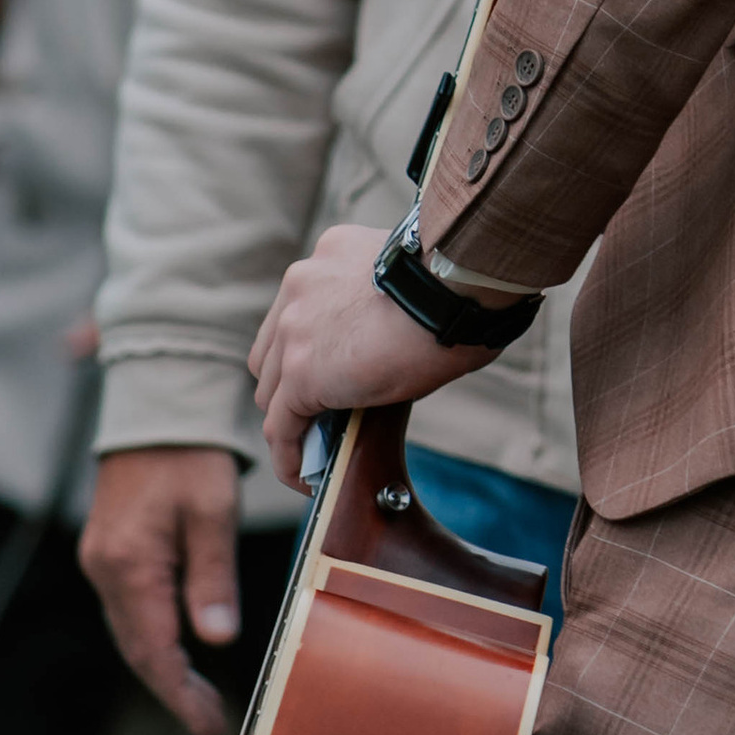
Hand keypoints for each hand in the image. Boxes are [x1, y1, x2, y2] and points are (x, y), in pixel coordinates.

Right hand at [80, 444, 245, 734]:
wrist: (157, 410)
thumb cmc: (191, 457)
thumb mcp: (213, 514)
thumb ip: (213, 579)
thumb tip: (217, 640)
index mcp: (130, 565)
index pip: (154, 650)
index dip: (181, 695)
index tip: (210, 726)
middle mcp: (105, 569)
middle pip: (137, 649)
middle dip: (173, 689)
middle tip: (211, 722)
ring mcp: (103, 561)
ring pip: (131, 632)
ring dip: (163, 667)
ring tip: (200, 698)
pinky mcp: (111, 552)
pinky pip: (130, 609)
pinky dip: (154, 638)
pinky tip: (179, 651)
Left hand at [248, 223, 486, 488]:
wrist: (456, 286)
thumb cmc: (461, 283)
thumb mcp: (413, 281)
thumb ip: (388, 306)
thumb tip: (403, 344)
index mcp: (329, 257)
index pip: (300, 311)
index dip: (309, 347)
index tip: (330, 370)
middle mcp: (301, 286)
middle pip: (275, 350)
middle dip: (291, 383)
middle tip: (321, 412)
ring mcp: (294, 331)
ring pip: (273, 391)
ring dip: (292, 418)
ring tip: (315, 449)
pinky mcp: (302, 375)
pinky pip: (282, 427)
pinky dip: (290, 455)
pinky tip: (305, 477)